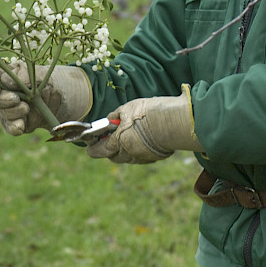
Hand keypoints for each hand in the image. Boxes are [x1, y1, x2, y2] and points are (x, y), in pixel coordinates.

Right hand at [0, 63, 91, 135]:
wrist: (59, 96)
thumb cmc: (45, 80)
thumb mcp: (38, 73)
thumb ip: (22, 75)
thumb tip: (6, 81)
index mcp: (3, 78)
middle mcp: (2, 95)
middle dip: (4, 100)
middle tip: (15, 99)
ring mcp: (7, 110)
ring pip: (3, 114)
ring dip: (14, 112)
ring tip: (26, 107)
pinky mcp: (16, 123)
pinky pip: (11, 128)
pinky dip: (15, 127)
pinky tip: (21, 125)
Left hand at [87, 84, 201, 163]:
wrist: (175, 121)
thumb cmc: (149, 112)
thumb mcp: (127, 108)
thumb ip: (115, 116)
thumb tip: (109, 120)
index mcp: (119, 142)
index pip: (98, 151)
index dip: (92, 148)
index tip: (90, 145)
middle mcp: (129, 154)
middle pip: (113, 157)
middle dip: (109, 149)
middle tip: (111, 138)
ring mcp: (143, 158)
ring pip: (128, 158)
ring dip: (124, 150)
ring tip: (129, 136)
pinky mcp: (155, 157)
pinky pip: (142, 157)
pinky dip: (139, 150)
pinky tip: (144, 139)